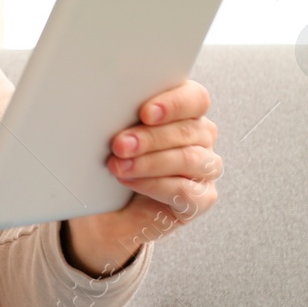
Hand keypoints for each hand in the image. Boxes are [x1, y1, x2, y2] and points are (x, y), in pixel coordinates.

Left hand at [63, 79, 220, 275]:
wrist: (102, 208)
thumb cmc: (107, 161)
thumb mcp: (108, 131)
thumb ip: (118, 114)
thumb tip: (104, 99)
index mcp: (184, 110)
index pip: (195, 99)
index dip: (174, 103)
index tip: (145, 112)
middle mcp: (199, 136)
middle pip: (189, 129)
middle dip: (150, 137)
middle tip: (119, 144)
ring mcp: (204, 168)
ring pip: (190, 158)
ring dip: (150, 162)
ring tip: (118, 166)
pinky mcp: (201, 198)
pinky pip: (187, 191)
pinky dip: (155, 185)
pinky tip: (130, 182)